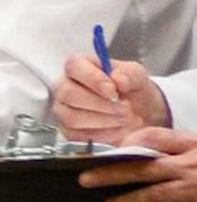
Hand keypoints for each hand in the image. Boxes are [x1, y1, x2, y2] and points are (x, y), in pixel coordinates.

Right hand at [53, 49, 170, 141]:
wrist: (138, 113)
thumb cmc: (131, 90)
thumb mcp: (136, 75)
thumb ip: (129, 74)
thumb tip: (118, 80)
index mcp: (79, 65)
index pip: (74, 67)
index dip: (93, 80)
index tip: (113, 91)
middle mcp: (65, 85)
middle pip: (68, 94)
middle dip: (101, 105)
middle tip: (124, 108)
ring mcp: (63, 109)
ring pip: (72, 117)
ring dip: (104, 121)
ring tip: (125, 118)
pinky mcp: (68, 130)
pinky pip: (78, 136)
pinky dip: (104, 134)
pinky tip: (118, 128)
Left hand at [79, 125, 196, 201]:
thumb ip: (180, 146)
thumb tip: (142, 148)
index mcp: (191, 145)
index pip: (154, 137)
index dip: (130, 141)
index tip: (111, 150)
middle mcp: (190, 165)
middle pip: (144, 167)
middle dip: (112, 172)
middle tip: (85, 179)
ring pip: (157, 195)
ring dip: (130, 201)